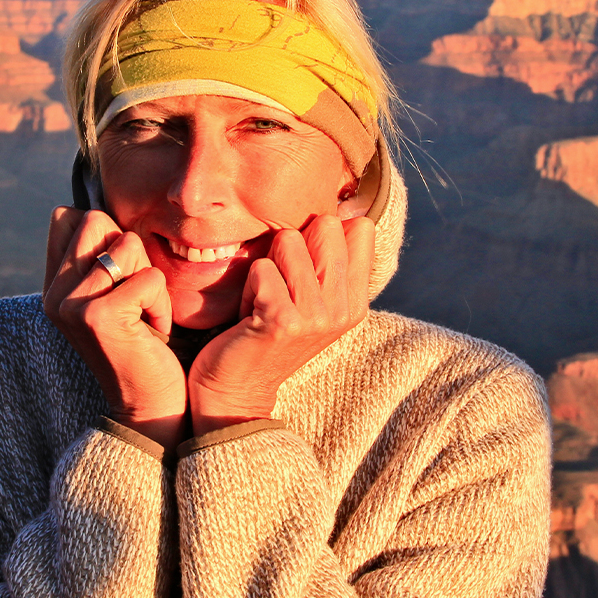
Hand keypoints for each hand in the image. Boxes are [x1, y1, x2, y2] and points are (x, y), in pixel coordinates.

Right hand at [43, 206, 186, 449]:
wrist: (149, 407)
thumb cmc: (142, 346)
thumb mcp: (112, 296)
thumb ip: (98, 258)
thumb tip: (96, 211)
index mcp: (53, 286)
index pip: (67, 217)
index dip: (105, 237)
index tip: (119, 282)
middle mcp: (54, 293)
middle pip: (96, 220)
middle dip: (130, 253)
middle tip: (134, 298)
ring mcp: (72, 304)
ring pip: (128, 244)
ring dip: (150, 280)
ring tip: (143, 317)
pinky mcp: (98, 316)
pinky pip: (151, 278)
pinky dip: (162, 304)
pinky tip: (153, 332)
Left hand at [187, 215, 374, 436]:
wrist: (237, 390)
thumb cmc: (267, 333)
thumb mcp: (311, 300)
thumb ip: (329, 262)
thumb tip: (346, 207)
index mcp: (356, 301)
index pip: (360, 228)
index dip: (322, 235)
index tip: (305, 270)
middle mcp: (342, 308)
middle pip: (325, 225)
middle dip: (292, 245)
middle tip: (281, 286)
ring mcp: (315, 315)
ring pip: (289, 240)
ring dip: (267, 267)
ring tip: (264, 300)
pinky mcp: (282, 319)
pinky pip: (261, 267)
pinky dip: (247, 286)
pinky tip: (249, 315)